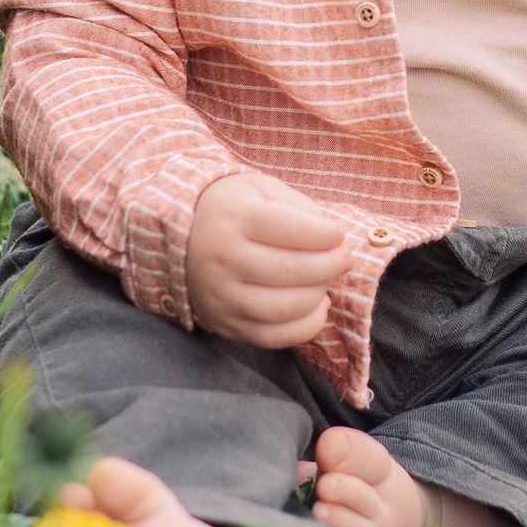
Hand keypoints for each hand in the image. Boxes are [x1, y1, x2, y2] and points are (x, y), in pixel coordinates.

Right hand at [185, 171, 349, 348]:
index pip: (289, 229)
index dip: (325, 234)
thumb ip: (299, 207)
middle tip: (344, 258)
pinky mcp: (225, 323)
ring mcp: (222, 295)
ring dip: (319, 294)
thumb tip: (333, 237)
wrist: (183, 235)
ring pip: (284, 307)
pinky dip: (306, 327)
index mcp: (235, 218)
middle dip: (330, 265)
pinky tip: (318, 307)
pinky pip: (273, 337)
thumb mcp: (261, 190)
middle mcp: (224, 259)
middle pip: (290, 270)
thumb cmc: (234, 209)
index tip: (339, 234)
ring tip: (326, 280)